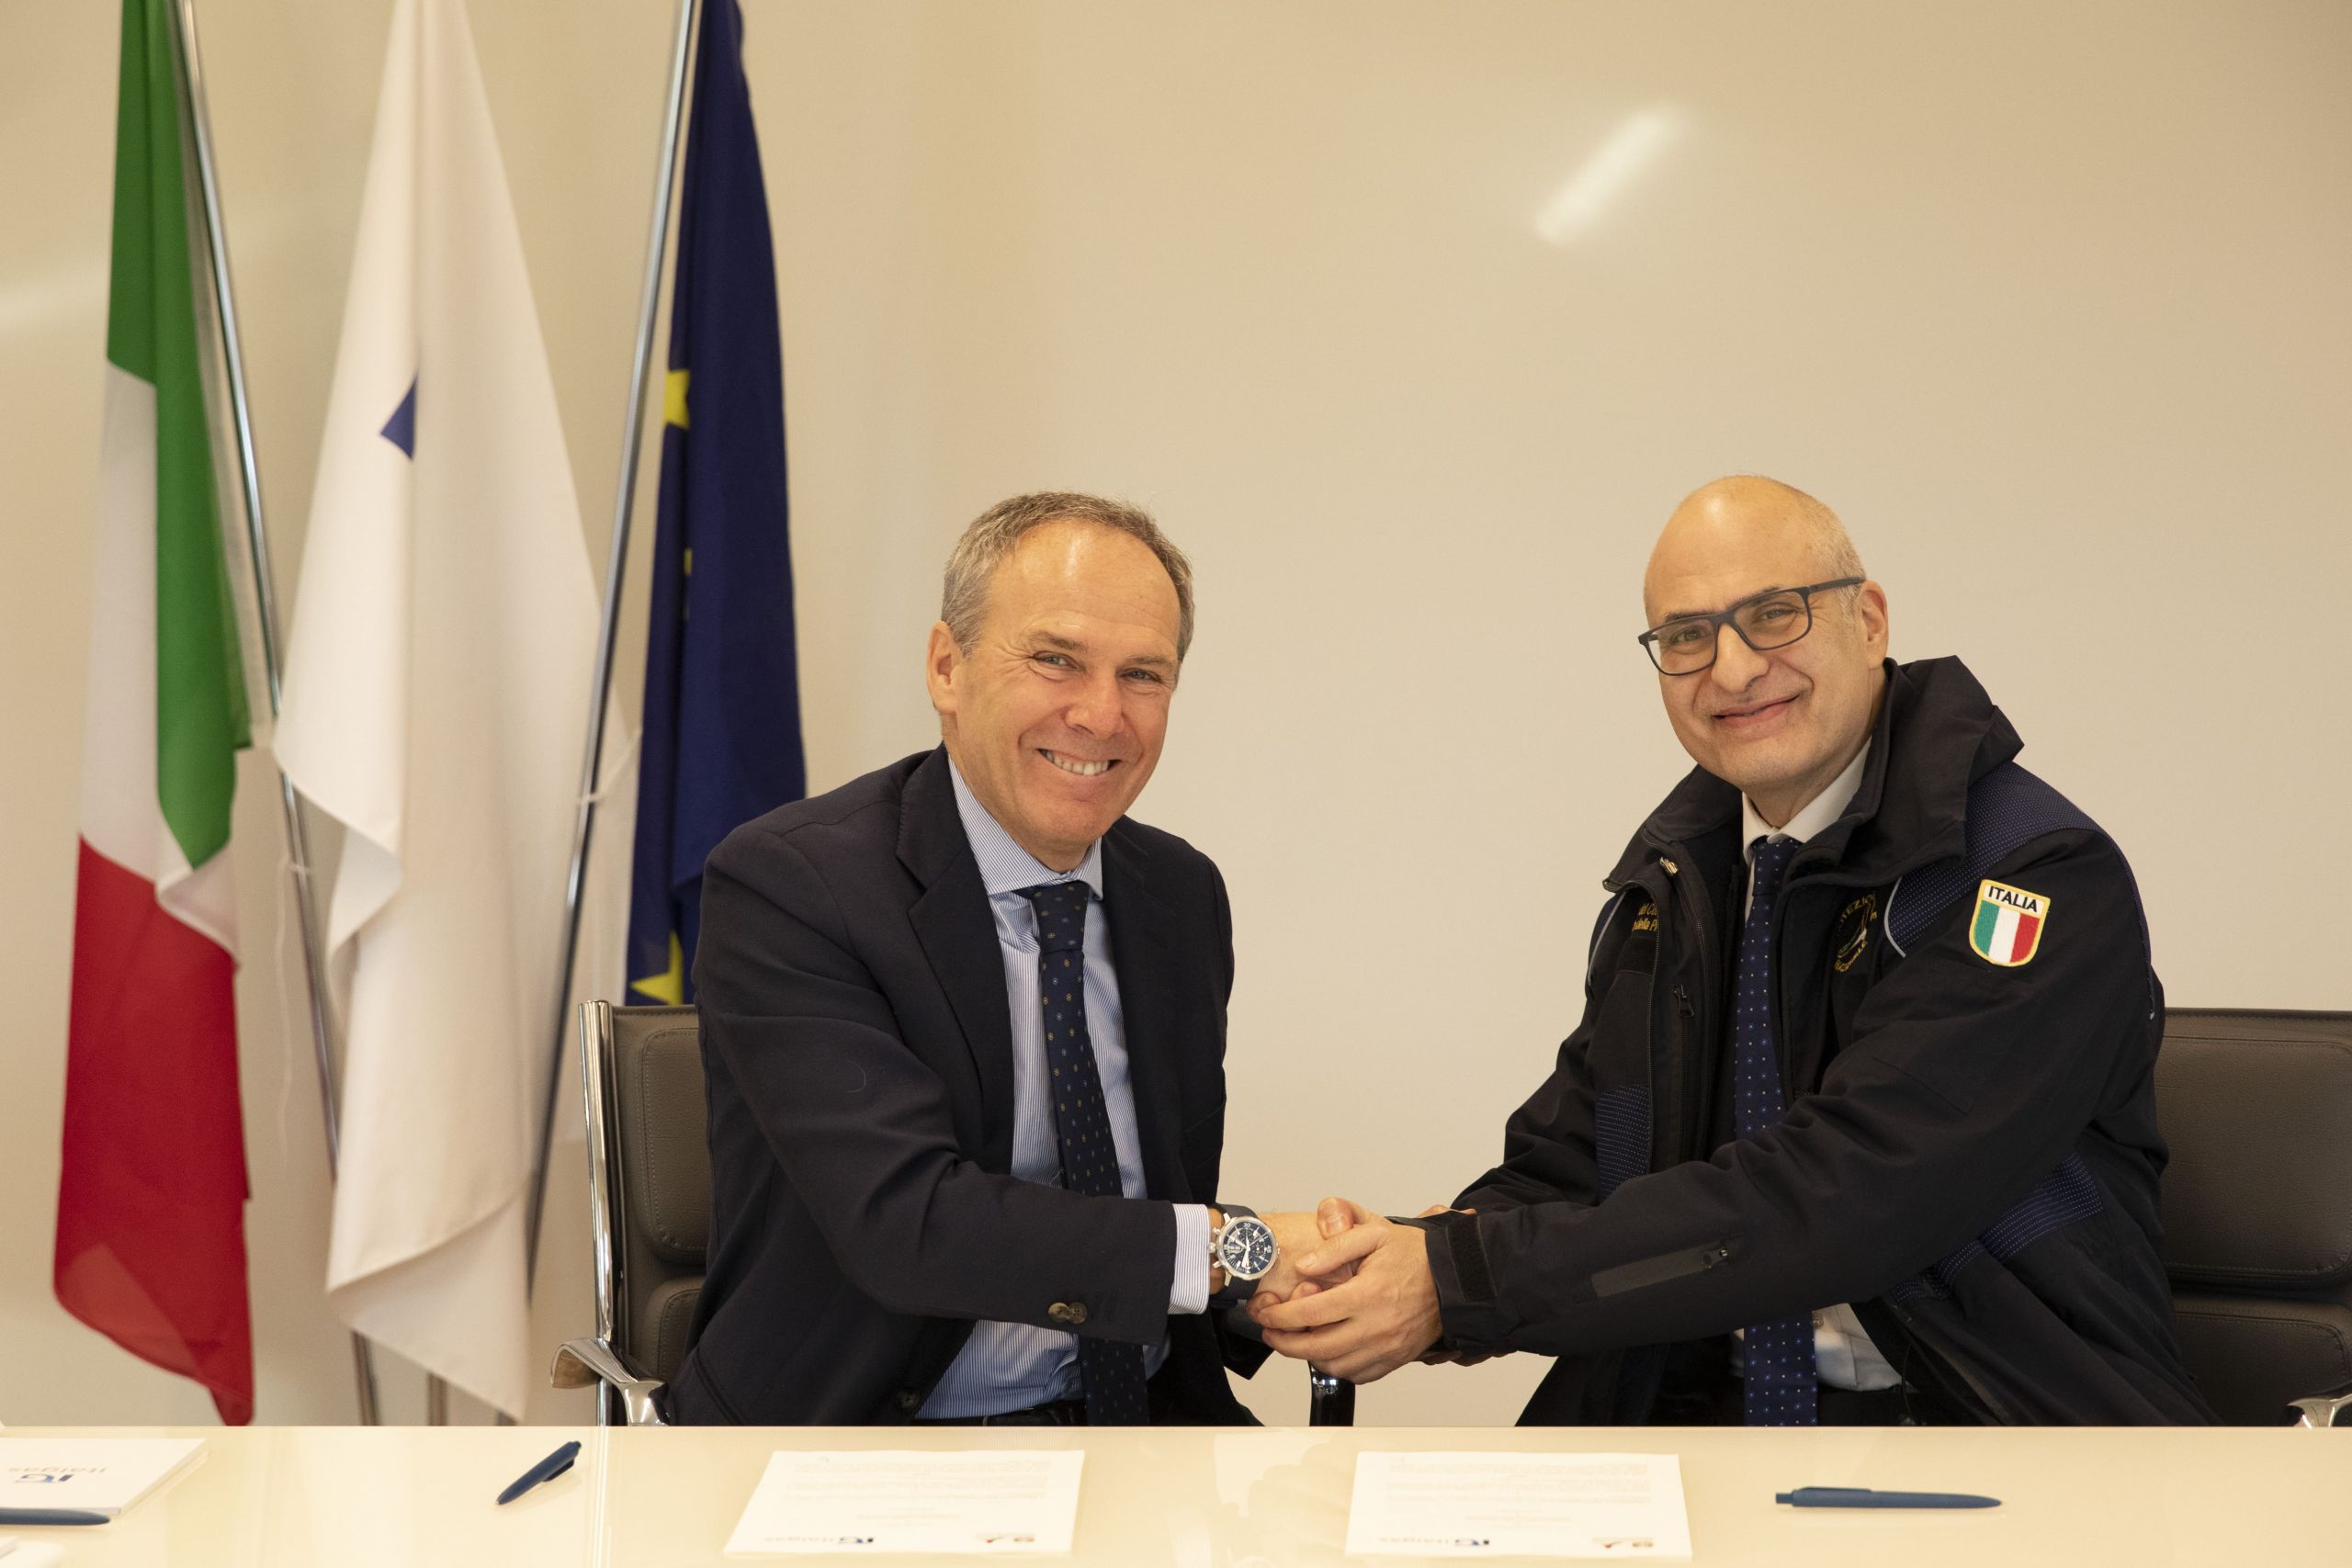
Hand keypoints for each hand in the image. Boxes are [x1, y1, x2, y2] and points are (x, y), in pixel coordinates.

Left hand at [1247, 1198, 1443, 1381]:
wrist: (1456, 1279)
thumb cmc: (1416, 1255)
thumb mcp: (1374, 1233)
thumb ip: (1336, 1245)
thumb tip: (1305, 1266)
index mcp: (1368, 1294)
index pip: (1310, 1314)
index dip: (1279, 1315)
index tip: (1265, 1311)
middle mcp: (1376, 1327)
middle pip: (1316, 1348)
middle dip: (1283, 1342)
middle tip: (1270, 1330)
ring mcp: (1387, 1348)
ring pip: (1334, 1366)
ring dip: (1308, 1356)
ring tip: (1297, 1338)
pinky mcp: (1395, 1360)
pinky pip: (1358, 1375)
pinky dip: (1337, 1367)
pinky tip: (1328, 1348)